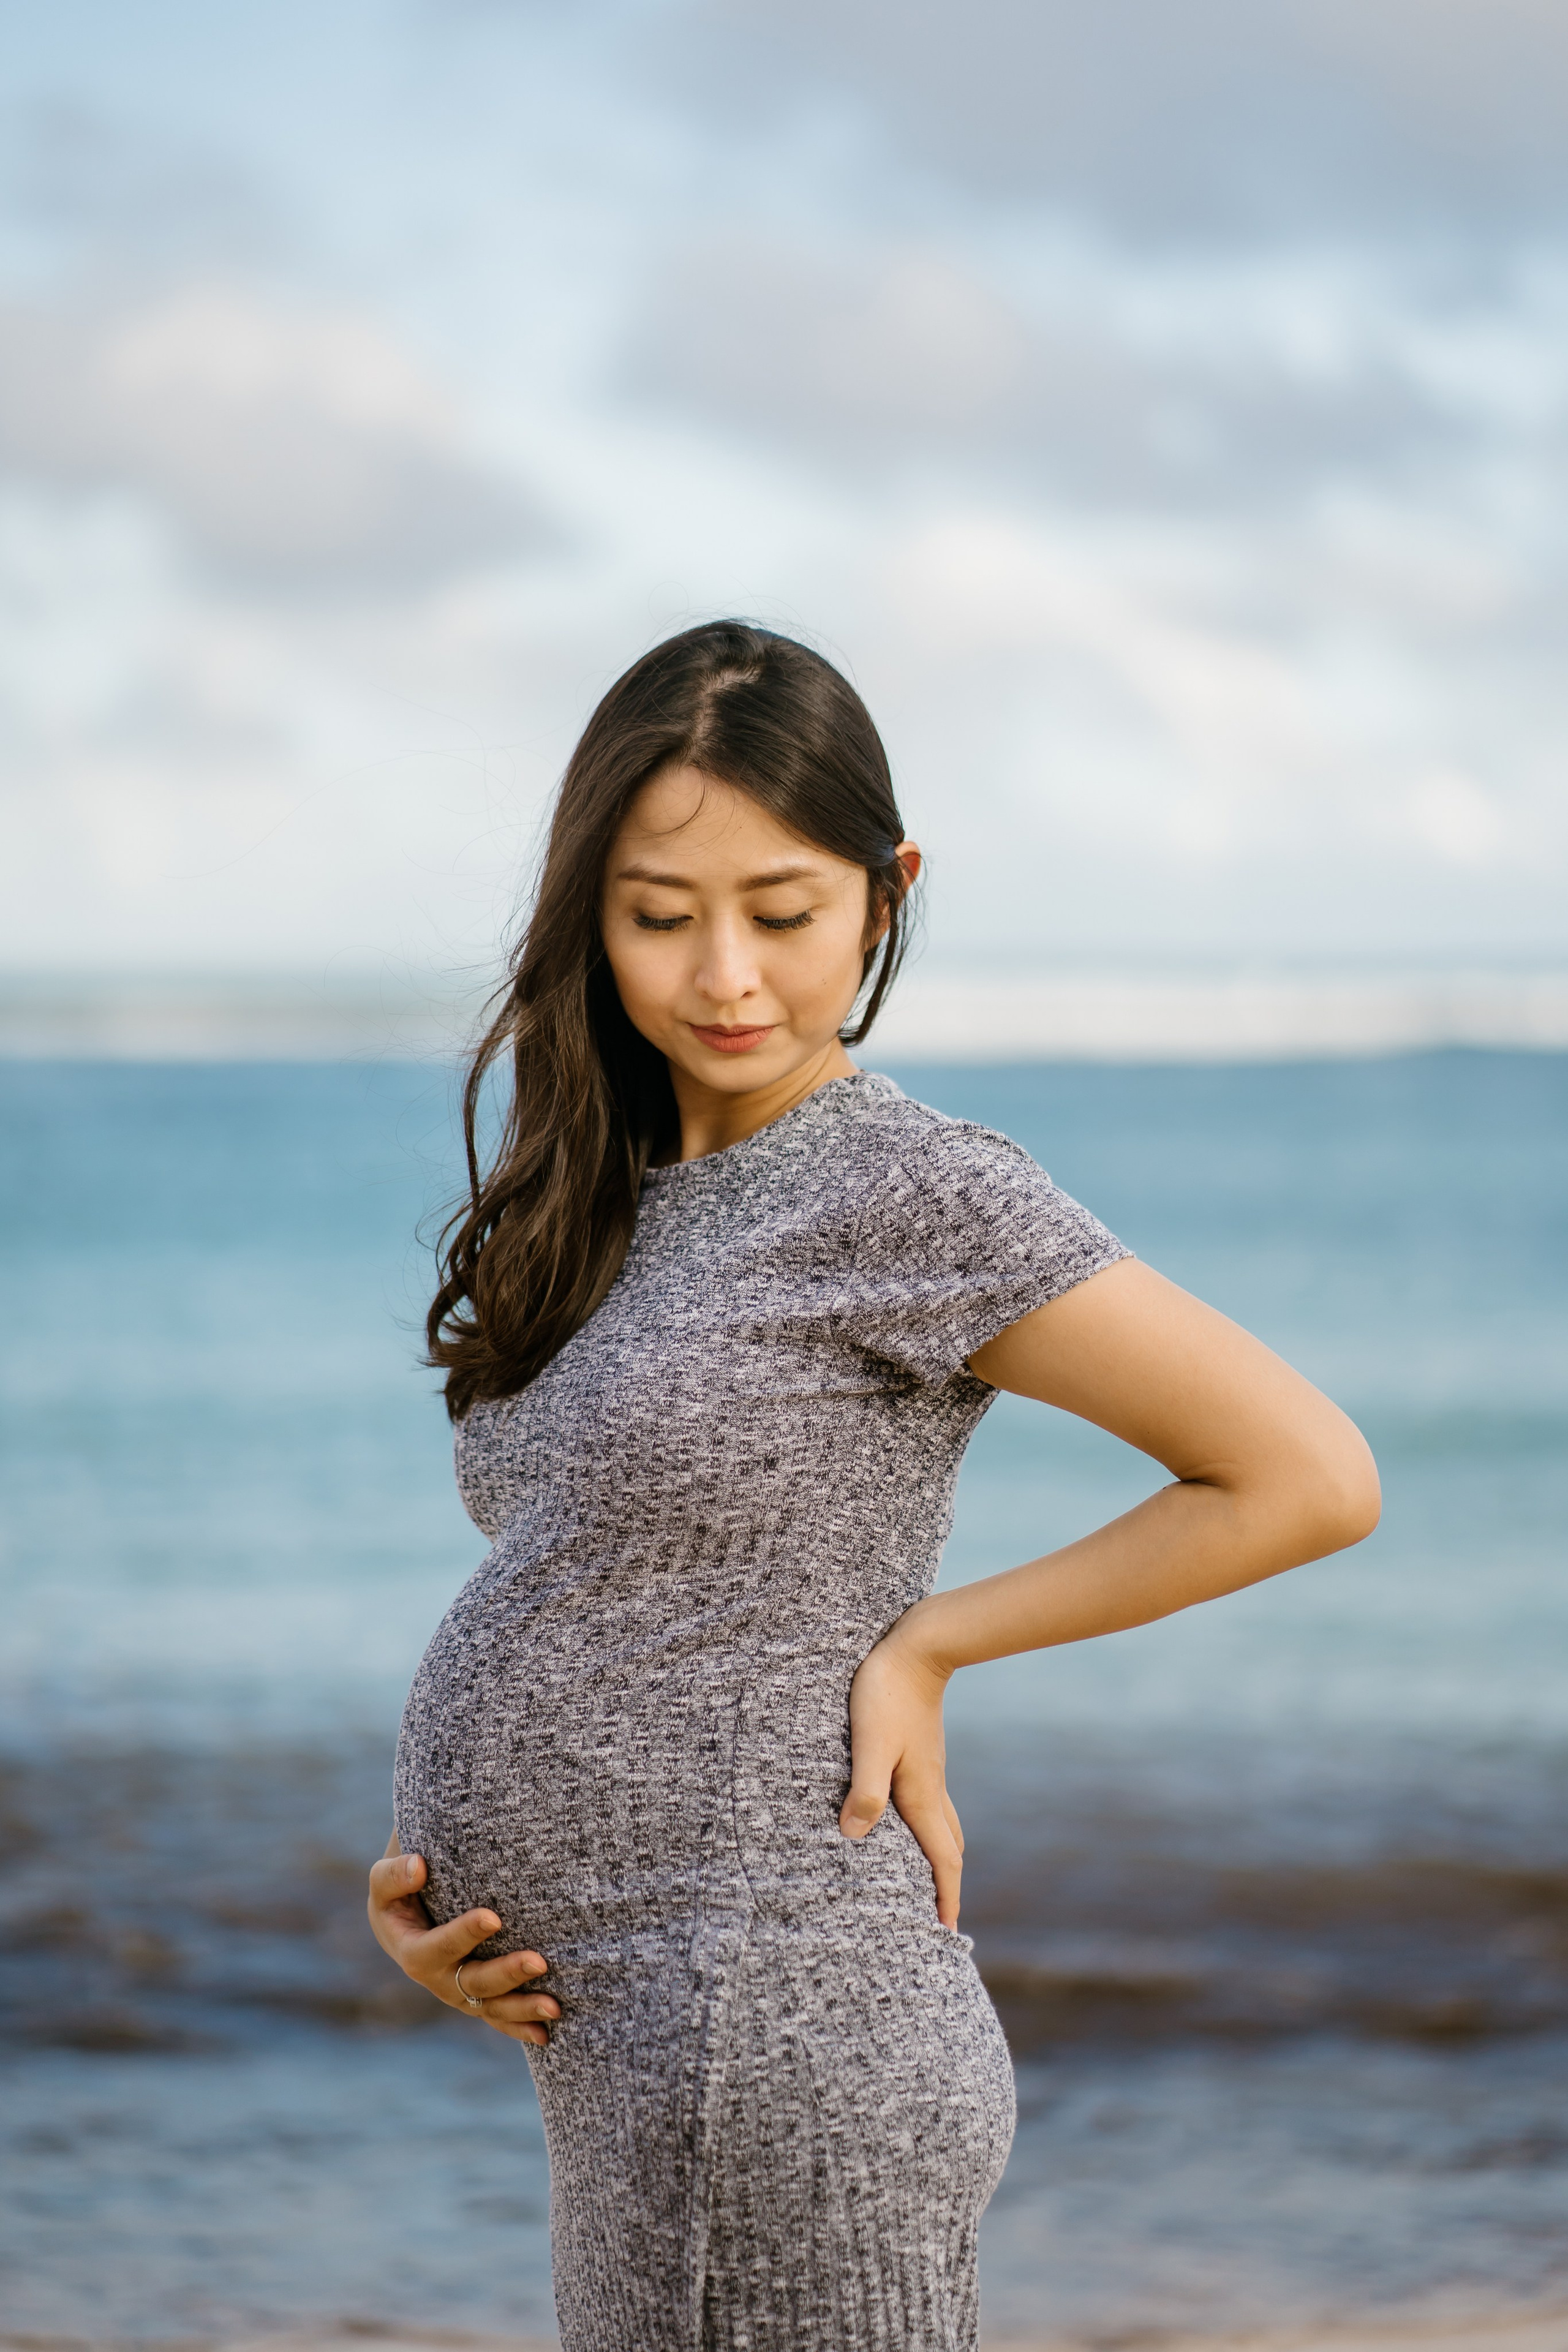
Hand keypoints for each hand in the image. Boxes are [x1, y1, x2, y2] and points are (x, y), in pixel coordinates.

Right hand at [367, 1833, 560, 2046]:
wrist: (404, 1920)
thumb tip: (418, 1866)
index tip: (493, 1917)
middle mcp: (436, 1980)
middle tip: (540, 1962)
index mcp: (413, 1952)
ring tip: (555, 2006)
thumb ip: (394, 1875)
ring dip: (522, 2008)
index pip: (438, 1947)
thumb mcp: (384, 1880)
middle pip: (471, 1983)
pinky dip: (520, 2026)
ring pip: (490, 2007)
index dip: (463, 1935)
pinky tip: (546, 2033)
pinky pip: (498, 2017)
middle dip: (506, 1974)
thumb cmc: (397, 1893)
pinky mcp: (475, 1998)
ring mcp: (458, 1993)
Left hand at [838, 1608, 963, 1927]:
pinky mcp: (921, 1752)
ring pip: (942, 1822)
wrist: (917, 1646)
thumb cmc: (887, 1694)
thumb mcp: (869, 1743)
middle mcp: (932, 1786)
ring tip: (928, 1875)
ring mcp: (930, 1768)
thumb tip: (855, 1836)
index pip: (941, 1857)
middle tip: (940, 1914)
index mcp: (922, 1793)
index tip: (946, 1930)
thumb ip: (864, 1789)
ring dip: (938, 1854)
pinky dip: (928, 1825)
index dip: (945, 1895)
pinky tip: (909, 1819)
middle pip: (947, 1846)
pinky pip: (932, 1802)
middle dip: (946, 1882)